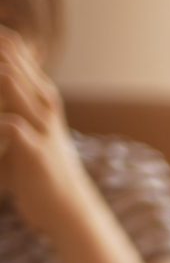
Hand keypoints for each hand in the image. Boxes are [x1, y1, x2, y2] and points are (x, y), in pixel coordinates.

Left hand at [0, 28, 96, 236]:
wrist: (69, 208)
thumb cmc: (42, 168)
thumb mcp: (31, 129)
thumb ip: (14, 103)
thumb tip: (3, 78)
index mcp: (41, 98)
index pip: (18, 54)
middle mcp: (44, 108)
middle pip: (15, 65)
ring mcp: (41, 129)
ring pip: (16, 89)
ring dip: (0, 77)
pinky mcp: (33, 152)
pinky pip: (12, 127)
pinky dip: (1, 120)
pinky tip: (2, 123)